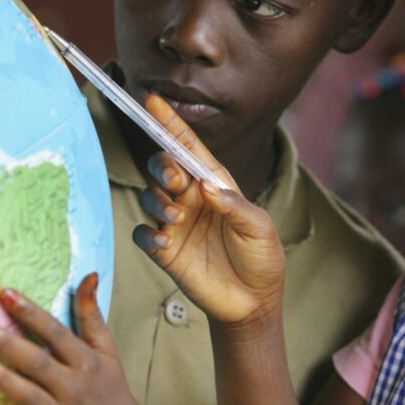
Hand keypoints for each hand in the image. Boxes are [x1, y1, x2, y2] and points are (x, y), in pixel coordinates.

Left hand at [0, 274, 156, 404]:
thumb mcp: (107, 349)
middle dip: (6, 343)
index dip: (30, 313)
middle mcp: (72, 387)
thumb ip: (91, 314)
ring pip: (26, 395)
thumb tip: (89, 276)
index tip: (5, 294)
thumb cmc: (111, 390)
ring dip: (1, 378)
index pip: (55, 332)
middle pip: (36, 361)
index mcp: (85, 361)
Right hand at [132, 94, 286, 330]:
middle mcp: (191, 198)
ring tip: (177, 218)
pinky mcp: (164, 250)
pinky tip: (164, 241)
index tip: (152, 101)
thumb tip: (206, 187)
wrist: (253, 303)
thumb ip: (234, 205)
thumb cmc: (262, 259)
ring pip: (149, 196)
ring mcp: (175, 224)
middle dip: (161, 165)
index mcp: (214, 184)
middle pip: (161, 166)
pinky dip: (147, 233)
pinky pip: (142, 232)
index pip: (187, 147)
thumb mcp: (259, 228)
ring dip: (158, 201)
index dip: (169, 123)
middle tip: (174, 179)